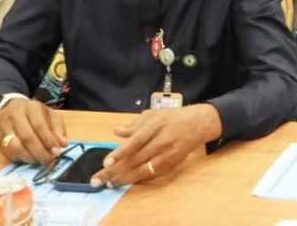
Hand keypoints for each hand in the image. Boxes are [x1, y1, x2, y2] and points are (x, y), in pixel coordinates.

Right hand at [0, 99, 67, 164]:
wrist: (12, 109)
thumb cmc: (36, 114)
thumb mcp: (51, 116)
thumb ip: (58, 129)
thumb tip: (63, 144)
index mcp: (32, 108)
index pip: (39, 125)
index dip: (48, 140)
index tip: (57, 152)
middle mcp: (16, 117)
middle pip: (27, 137)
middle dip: (40, 152)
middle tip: (49, 161)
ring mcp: (5, 128)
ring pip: (15, 147)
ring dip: (30, 157)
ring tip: (40, 161)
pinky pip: (9, 153)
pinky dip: (21, 159)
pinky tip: (30, 159)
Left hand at [91, 104, 221, 188]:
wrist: (197, 124)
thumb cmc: (172, 118)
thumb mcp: (153, 114)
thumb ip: (134, 124)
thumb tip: (117, 132)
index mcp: (157, 125)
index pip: (136, 140)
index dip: (121, 152)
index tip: (106, 162)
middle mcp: (163, 140)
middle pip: (137, 158)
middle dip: (116, 171)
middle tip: (99, 178)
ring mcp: (168, 153)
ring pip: (144, 170)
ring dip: (125, 178)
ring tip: (110, 183)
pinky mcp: (172, 163)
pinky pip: (153, 174)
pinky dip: (138, 179)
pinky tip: (126, 181)